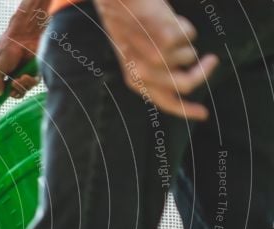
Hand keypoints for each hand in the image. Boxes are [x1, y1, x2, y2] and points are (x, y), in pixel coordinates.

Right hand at [0, 4, 44, 96]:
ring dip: (20, 87)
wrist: (24, 36)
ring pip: (22, 91)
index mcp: (0, 74)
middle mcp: (11, 75)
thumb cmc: (7, 48)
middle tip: (11, 85)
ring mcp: (23, 74)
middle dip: (11, 93)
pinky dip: (28, 82)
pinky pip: (31, 85)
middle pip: (12, 94)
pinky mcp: (34, 72)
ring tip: (19, 78)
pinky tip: (25, 76)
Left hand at [94, 0, 218, 119]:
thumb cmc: (132, 29)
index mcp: (135, 82)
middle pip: (186, 84)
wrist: (120, 3)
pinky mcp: (167, 39)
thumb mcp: (138, 58)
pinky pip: (191, 36)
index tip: (204, 114)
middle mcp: (144, 74)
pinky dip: (185, 25)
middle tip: (212, 60)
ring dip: (186, 42)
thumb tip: (187, 86)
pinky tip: (168, 19)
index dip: (187, 110)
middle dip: (203, 73)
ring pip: (190, 56)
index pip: (166, 103)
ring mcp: (156, 57)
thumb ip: (158, 75)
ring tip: (167, 29)